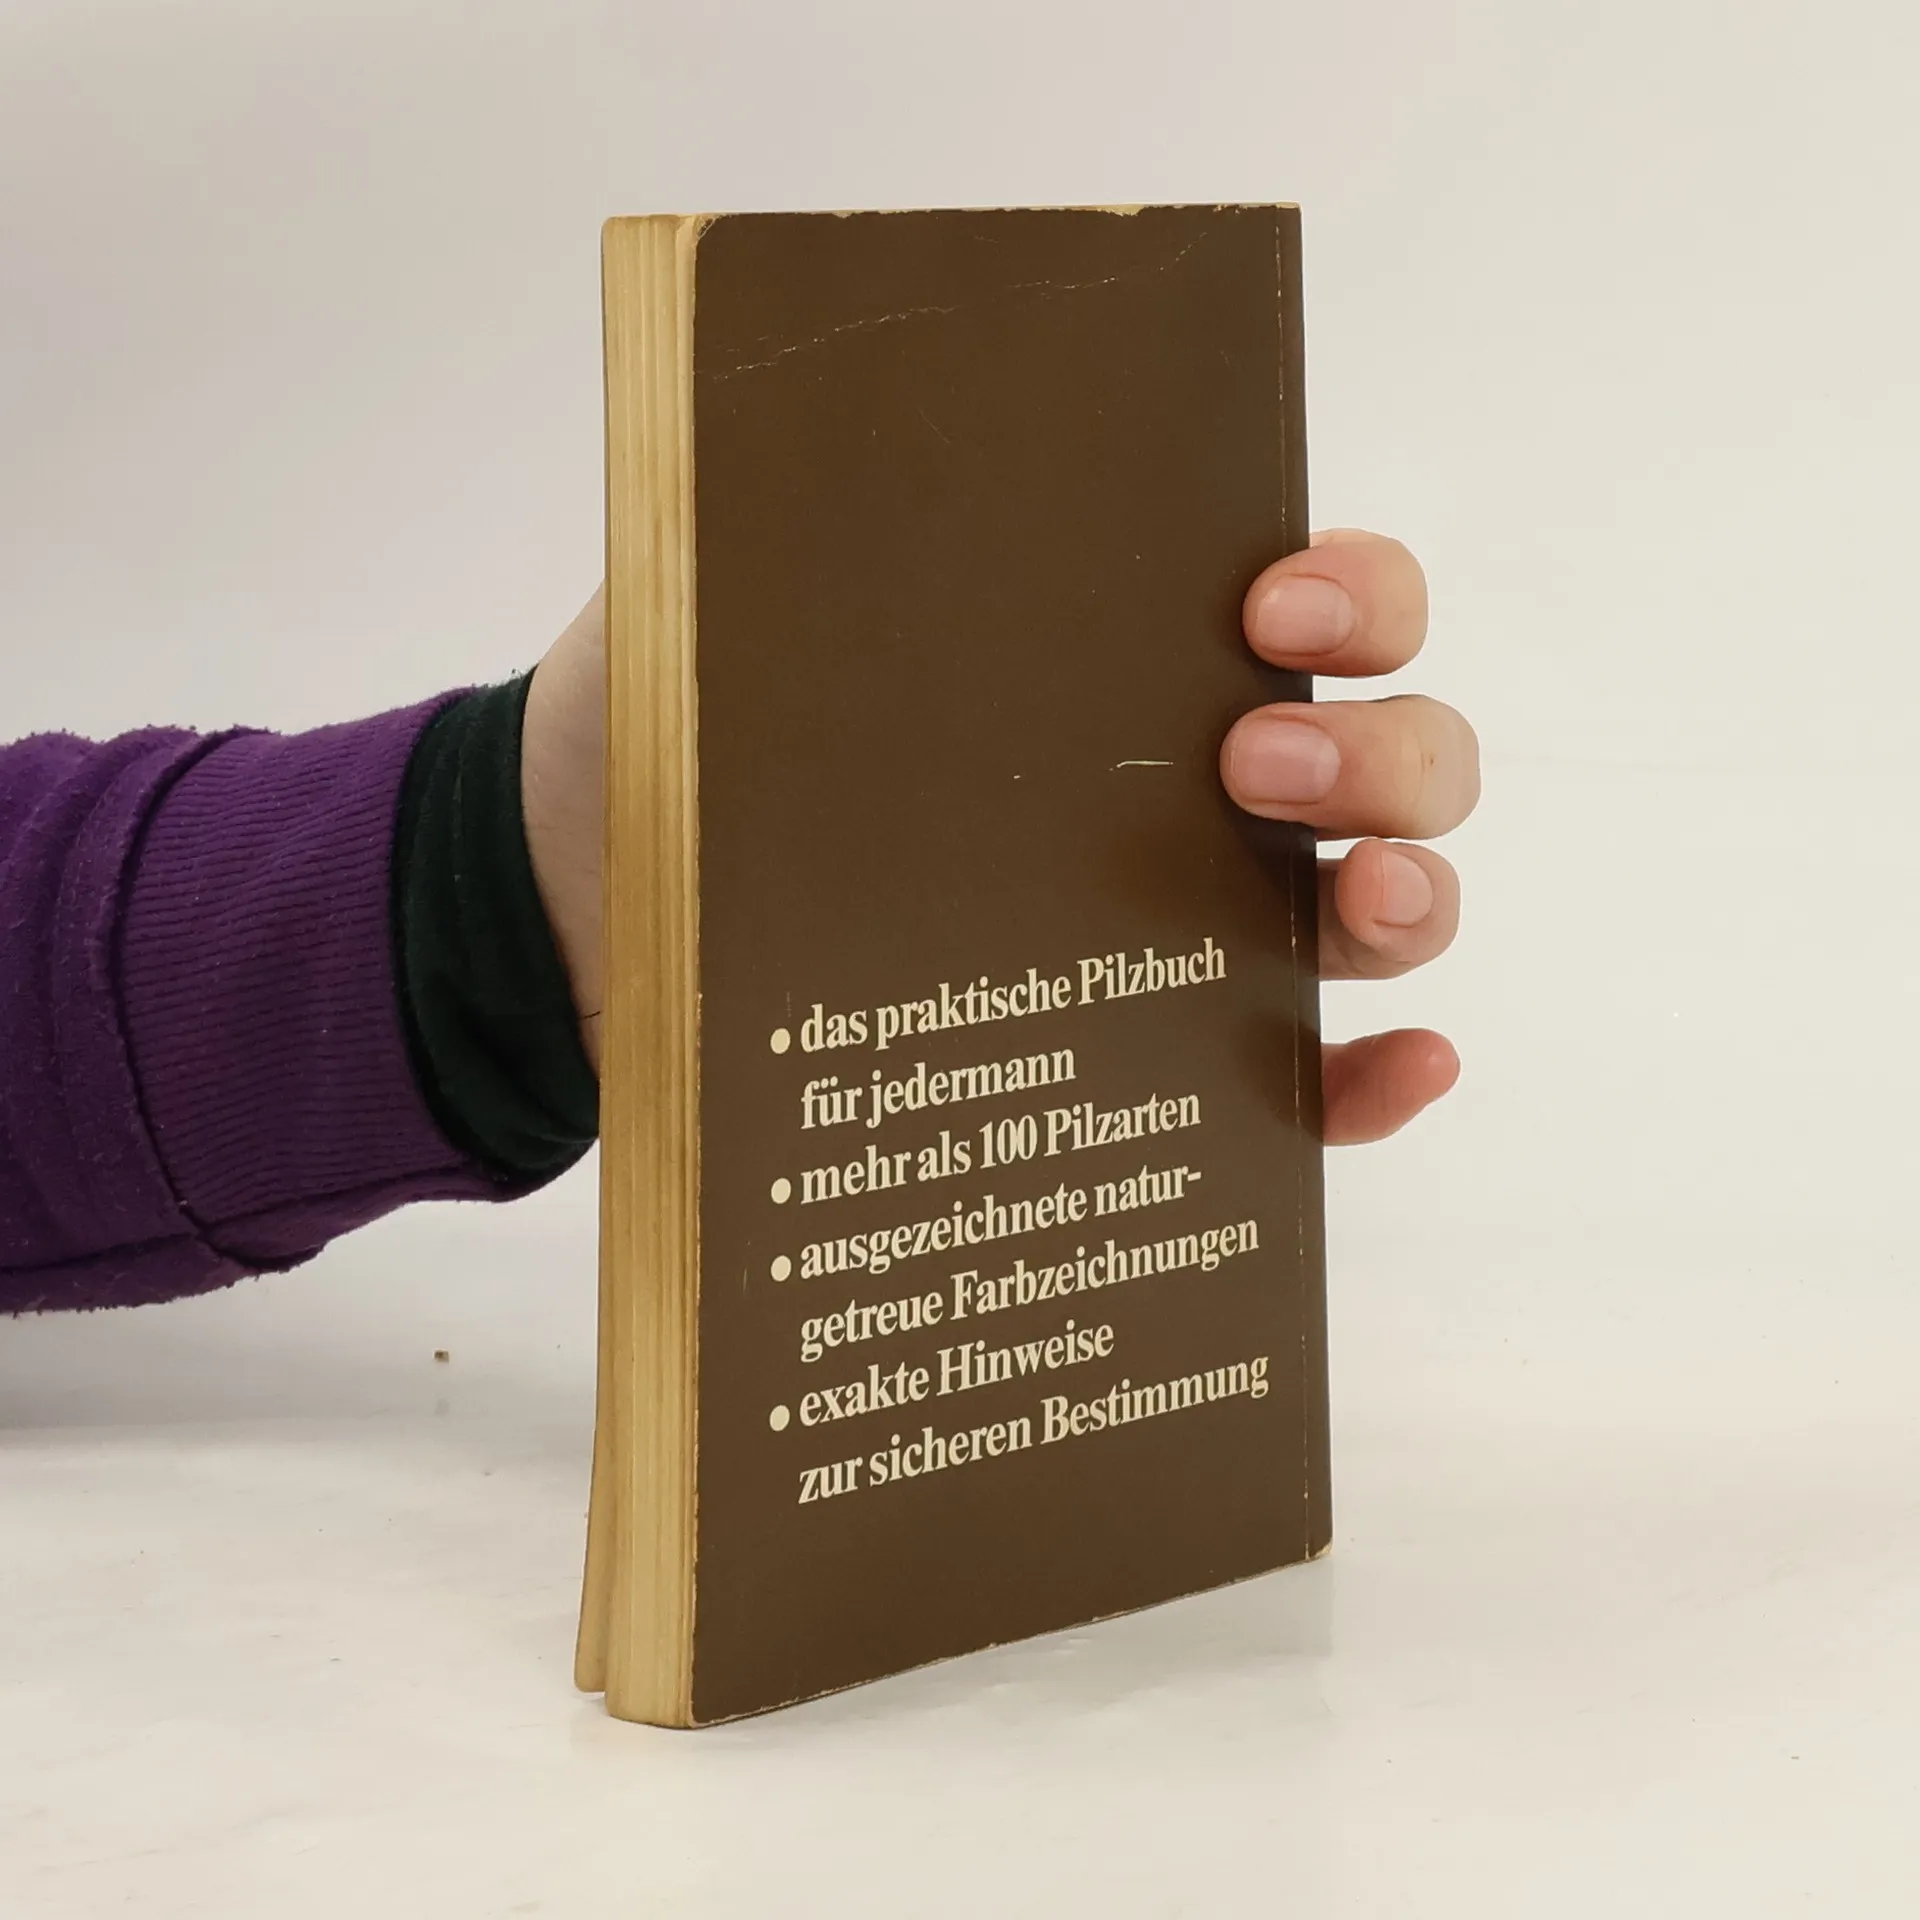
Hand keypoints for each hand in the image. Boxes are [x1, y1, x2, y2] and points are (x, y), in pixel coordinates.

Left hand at [524, 529, 1478, 1144]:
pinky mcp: (1154, 1066)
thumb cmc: (672, 736)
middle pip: (1392, 755)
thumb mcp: (710, 606)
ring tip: (1357, 901)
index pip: (1321, 600)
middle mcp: (1192, 786)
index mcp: (1125, 656)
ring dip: (1411, 899)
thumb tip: (825, 440)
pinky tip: (1400, 1065)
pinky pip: (1305, 1083)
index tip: (1276, 603)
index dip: (1356, 591)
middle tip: (1250, 761)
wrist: (590, 904)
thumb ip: (783, 530)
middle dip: (1378, 751)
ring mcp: (1188, 931)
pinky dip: (1373, 1081)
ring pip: (1378, 906)